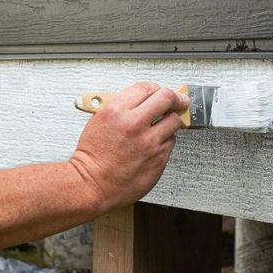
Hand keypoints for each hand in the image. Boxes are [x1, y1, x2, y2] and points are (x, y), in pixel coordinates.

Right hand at [68, 82, 187, 212]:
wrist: (92, 184)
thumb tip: (141, 100)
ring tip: (163, 125)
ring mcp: (149, 143)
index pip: (147, 87)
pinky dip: (165, 141)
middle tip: (180, 100)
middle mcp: (135, 125)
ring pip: (174, 121)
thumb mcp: (98, 121)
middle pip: (167, 98)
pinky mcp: (158, 159)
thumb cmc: (92, 156)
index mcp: (117, 111)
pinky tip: (154, 144)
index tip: (160, 92)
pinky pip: (170, 142)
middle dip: (176, 97)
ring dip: (170, 121)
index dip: (156, 88)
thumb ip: (121, 107)